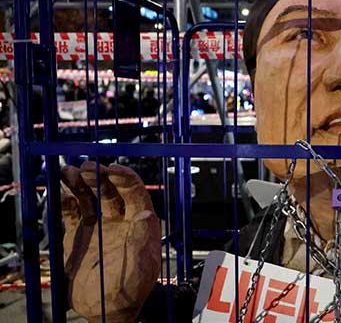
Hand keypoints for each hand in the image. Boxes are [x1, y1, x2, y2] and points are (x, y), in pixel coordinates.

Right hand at [61, 162, 160, 321]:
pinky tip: (59, 190)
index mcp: (139, 223)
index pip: (134, 192)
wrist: (105, 309)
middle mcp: (120, 219)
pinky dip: (65, 199)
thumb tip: (145, 213)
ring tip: (67, 171)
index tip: (112, 168)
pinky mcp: (79, 234)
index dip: (124, 178)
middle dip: (99, 176)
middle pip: (110, 190)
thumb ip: (140, 241)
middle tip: (86, 166)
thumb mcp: (139, 267)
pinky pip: (71, 211)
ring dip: (80, 182)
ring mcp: (99, 225)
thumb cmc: (129, 291)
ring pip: (89, 196)